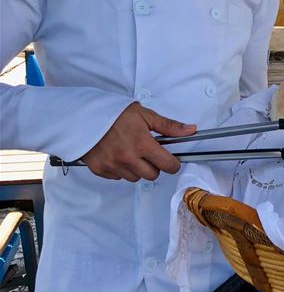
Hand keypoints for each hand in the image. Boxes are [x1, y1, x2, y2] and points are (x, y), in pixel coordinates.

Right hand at [81, 102, 195, 181]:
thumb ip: (168, 126)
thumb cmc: (115, 113)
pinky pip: (119, 177)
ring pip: (135, 178)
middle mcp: (128, 158)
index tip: (171, 160)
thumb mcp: (144, 115)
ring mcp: (113, 166)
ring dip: (137, 169)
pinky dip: (121, 169)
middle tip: (148, 152)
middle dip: (154, 166)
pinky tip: (118, 155)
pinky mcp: (100, 170)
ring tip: (131, 152)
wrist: (84, 116)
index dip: (173, 163)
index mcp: (142, 143)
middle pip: (152, 175)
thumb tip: (191, 130)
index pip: (167, 165)